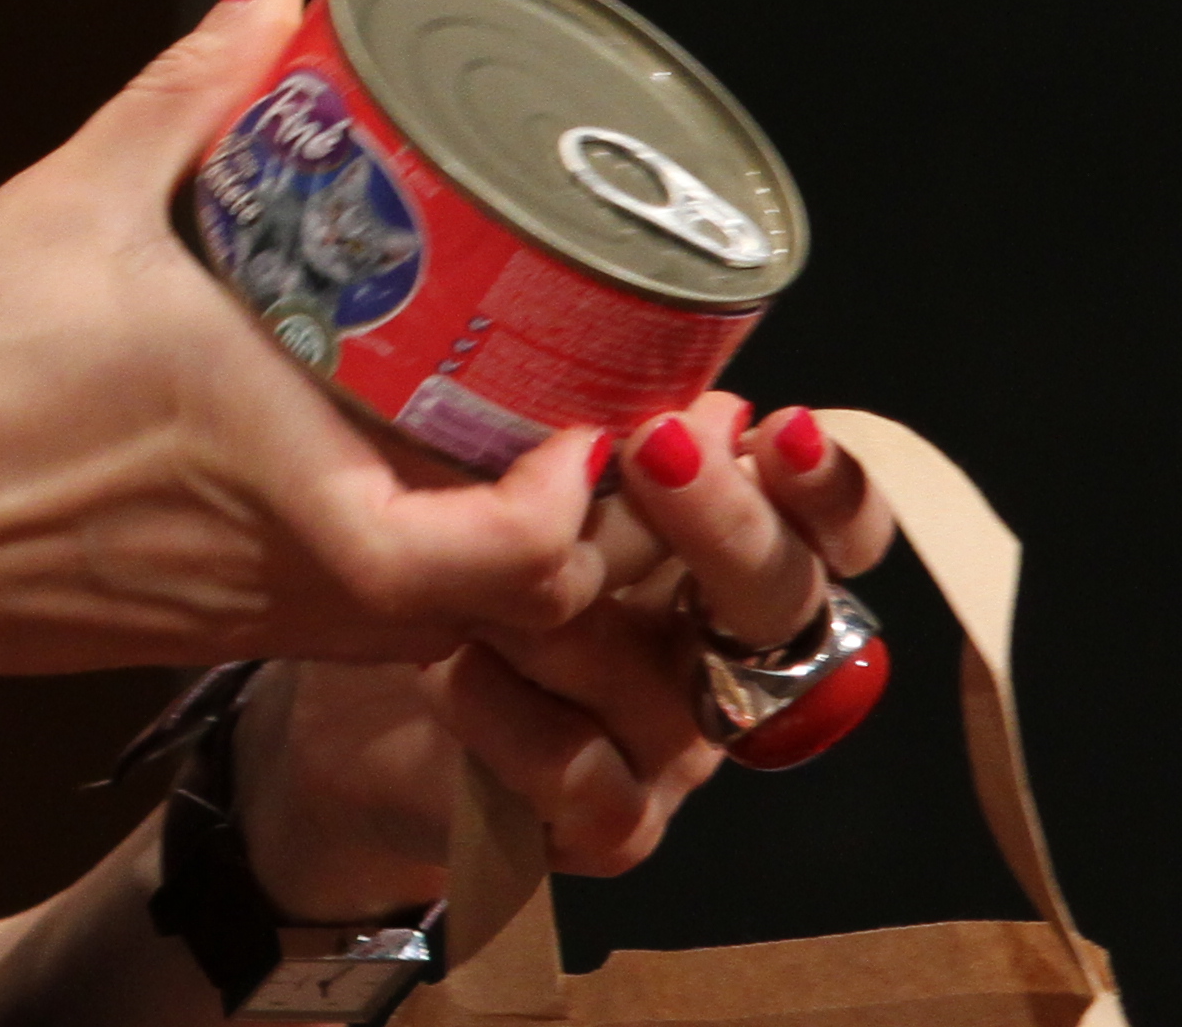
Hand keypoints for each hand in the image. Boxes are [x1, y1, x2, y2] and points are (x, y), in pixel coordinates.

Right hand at [0, 0, 613, 688]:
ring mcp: (251, 618)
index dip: (588, 485)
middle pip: (517, 598)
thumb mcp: (71, 201)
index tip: (595, 397)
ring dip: (491, 536)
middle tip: (574, 393)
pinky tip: (361, 448)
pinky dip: (402, 554)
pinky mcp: (199, 628)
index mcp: (296, 489)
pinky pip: (352, 614)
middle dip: (571, 508)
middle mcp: (296, 580)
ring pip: (441, 616)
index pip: (524, 546)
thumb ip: (192, 86)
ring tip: (489, 416)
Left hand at [239, 397, 898, 907]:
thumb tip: (617, 361)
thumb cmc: (442, 565)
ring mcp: (676, 743)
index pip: (829, 523)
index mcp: (717, 550)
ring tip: (473, 568)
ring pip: (669, 684)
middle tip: (658, 452)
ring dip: (565, 617)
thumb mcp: (497, 470)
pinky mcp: (609, 821)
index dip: (830, 488)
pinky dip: (505, 713)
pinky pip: (583, 770)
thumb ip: (571, 426)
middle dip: (726, 524)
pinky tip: (446, 666)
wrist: (351, 706)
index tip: (782, 430)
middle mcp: (723, 649)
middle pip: (782, 599)